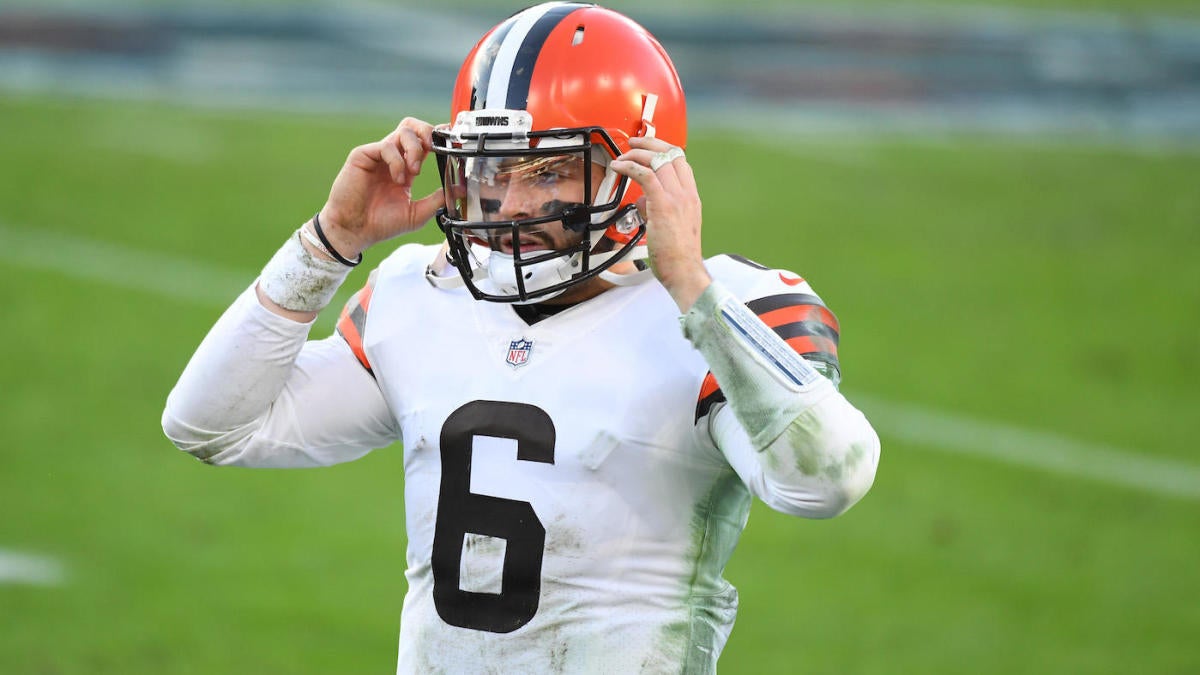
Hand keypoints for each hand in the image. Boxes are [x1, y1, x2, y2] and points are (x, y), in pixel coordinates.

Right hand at [317, 118, 444, 258]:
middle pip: (412, 126)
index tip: (451, 144)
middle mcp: (392, 158)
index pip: (422, 142)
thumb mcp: (417, 214)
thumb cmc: (380, 224)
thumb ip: (437, 200)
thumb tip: (459, 190)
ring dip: (415, 149)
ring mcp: (378, 155)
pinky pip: (386, 146)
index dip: (437, 139)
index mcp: (405, 168)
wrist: (355, 231)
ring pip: (403, 131)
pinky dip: (398, 161)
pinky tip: (398, 179)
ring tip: (414, 172)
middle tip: (433, 150)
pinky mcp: (363, 156)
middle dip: (428, 132)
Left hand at [610, 136, 710, 311]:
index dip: (662, 148)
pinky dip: (630, 167)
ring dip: (635, 154)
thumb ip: (657, 210)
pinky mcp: (663, 206)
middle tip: (632, 144)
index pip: (680, 160)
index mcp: (691, 197)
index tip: (647, 147)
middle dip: (648, 143)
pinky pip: (646, 175)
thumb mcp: (672, 227)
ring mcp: (677, 198)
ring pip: (657, 160)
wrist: (685, 273)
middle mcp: (687, 194)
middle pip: (670, 153)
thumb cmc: (678, 257)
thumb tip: (643, 202)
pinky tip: (619, 168)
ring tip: (621, 158)